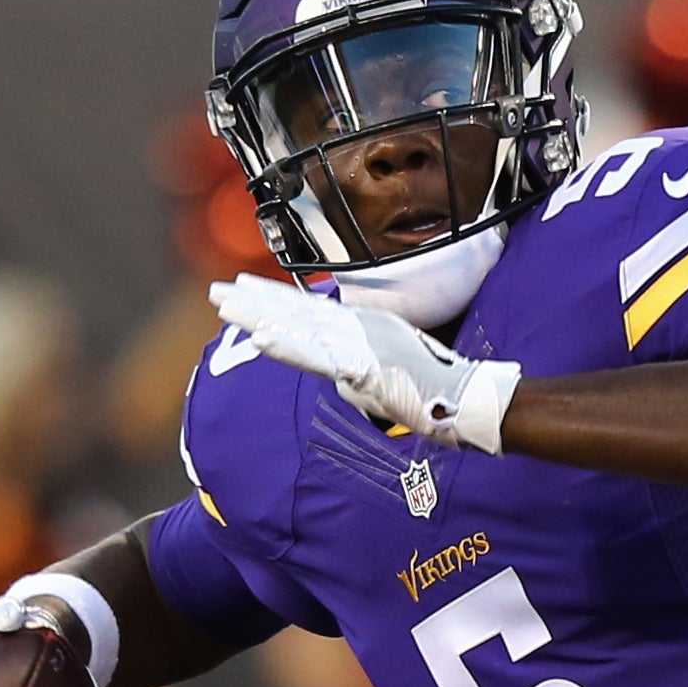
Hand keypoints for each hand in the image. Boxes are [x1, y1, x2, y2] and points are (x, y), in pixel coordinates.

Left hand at [208, 276, 520, 452]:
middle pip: (298, 311)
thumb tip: (343, 380)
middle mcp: (360, 327)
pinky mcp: (363, 365)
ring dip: (260, 317)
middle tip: (218, 290)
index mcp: (367, 327)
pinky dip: (288, 348)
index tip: (246, 287)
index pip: (312, 310)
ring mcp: (361, 344)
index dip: (276, 297)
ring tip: (225, 306)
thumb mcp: (391, 375)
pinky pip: (317, 357)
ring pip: (300, 328)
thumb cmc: (438, 391)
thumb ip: (362, 373)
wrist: (469, 399)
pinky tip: (260, 339)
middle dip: (255, 300)